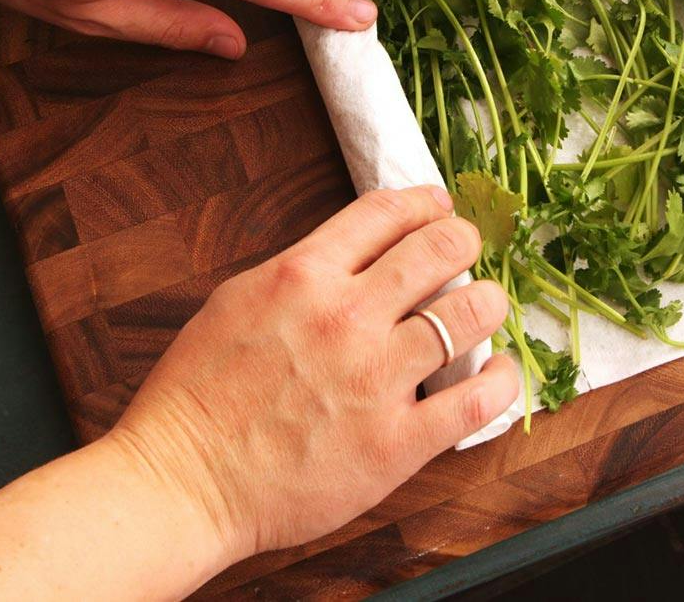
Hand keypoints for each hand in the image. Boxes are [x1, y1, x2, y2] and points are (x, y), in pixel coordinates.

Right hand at [107, 186, 518, 561]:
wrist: (182, 481)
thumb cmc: (198, 396)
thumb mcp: (238, 300)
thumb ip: (302, 272)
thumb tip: (354, 252)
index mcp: (303, 275)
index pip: (386, 212)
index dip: (423, 202)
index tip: (439, 207)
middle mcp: (346, 317)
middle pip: (440, 248)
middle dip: (463, 240)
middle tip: (467, 251)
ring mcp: (376, 379)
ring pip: (471, 313)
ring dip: (489, 302)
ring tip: (486, 308)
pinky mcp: (396, 443)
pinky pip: (478, 399)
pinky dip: (501, 379)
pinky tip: (498, 371)